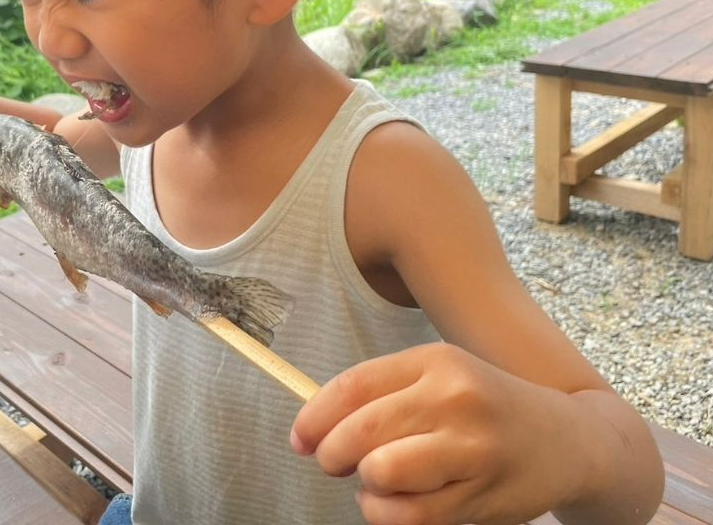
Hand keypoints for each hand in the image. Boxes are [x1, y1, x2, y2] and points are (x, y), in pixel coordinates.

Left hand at [290, 343, 595, 524]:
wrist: (570, 440)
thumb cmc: (487, 408)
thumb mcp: (441, 379)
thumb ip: (384, 395)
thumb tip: (314, 428)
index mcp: (436, 362)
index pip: (353, 386)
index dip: (314, 417)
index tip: (300, 438)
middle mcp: (455, 398)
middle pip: (360, 432)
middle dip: (333, 455)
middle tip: (336, 464)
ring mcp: (472, 448)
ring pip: (381, 474)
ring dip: (366, 489)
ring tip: (376, 484)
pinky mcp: (484, 495)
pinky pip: (411, 516)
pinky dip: (389, 516)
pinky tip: (399, 504)